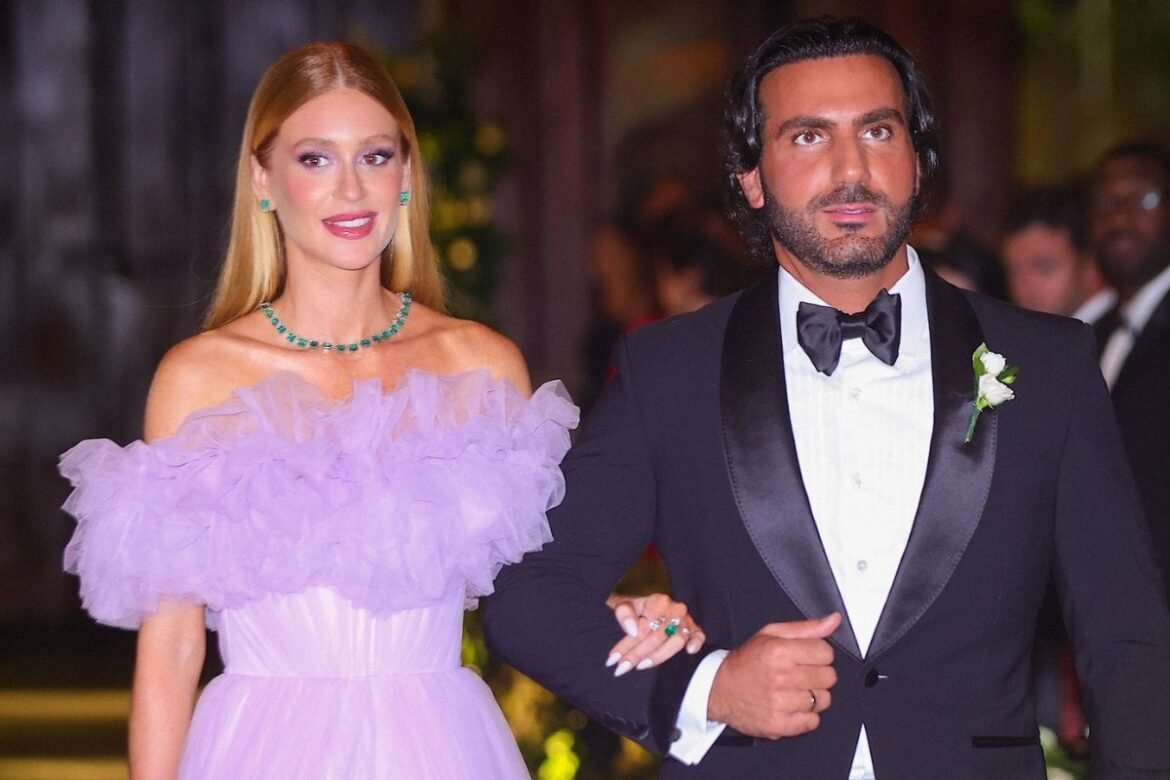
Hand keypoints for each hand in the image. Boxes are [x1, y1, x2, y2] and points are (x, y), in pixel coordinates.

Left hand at [605, 593, 705, 676]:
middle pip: (657, 638)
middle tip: (622, 668)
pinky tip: (689, 651)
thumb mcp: (624, 604)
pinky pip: (699, 635)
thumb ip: (624, 614)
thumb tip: (633, 630)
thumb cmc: (634, 606)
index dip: (626, 646)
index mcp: (657, 601)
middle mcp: (674, 609)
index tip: (613, 660)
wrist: (645, 600)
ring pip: (676, 641)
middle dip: (637, 655)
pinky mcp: (693, 627)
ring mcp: (685, 618)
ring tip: (641, 666)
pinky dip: (696, 642)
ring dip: (658, 656)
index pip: (642, 628)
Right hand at [707, 613, 840, 739]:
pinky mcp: (781, 725)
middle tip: (800, 673)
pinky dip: (806, 715)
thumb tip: (834, 620)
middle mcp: (781, 677)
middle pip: (829, 677)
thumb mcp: (770, 634)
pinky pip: (813, 721)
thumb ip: (805, 628)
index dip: (818, 653)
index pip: (826, 652)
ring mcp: (781, 704)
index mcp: (779, 651)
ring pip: (823, 700)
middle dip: (818, 674)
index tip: (807, 656)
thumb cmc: (746, 661)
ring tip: (795, 690)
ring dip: (813, 695)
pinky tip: (791, 705)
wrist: (718, 690)